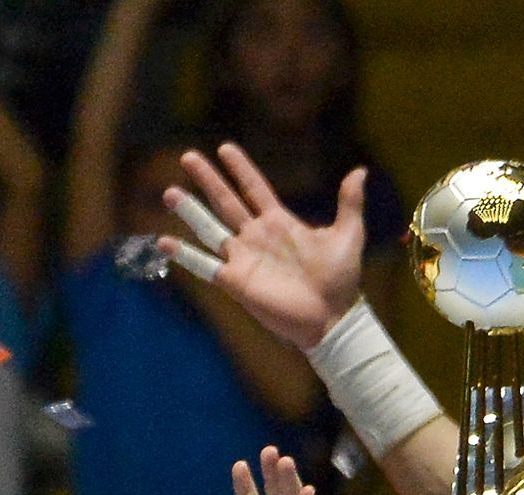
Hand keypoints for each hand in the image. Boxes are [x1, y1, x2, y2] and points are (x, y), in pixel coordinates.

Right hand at [174, 143, 369, 352]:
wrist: (331, 317)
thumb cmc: (340, 280)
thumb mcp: (349, 235)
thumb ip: (349, 203)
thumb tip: (360, 171)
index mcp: (279, 222)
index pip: (254, 189)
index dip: (241, 170)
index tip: (225, 148)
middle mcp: (256, 236)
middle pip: (225, 201)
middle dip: (207, 180)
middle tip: (187, 157)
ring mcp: (243, 258)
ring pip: (209, 228)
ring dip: (190, 210)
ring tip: (170, 191)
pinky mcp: (235, 281)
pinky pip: (204, 265)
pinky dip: (184, 254)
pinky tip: (164, 241)